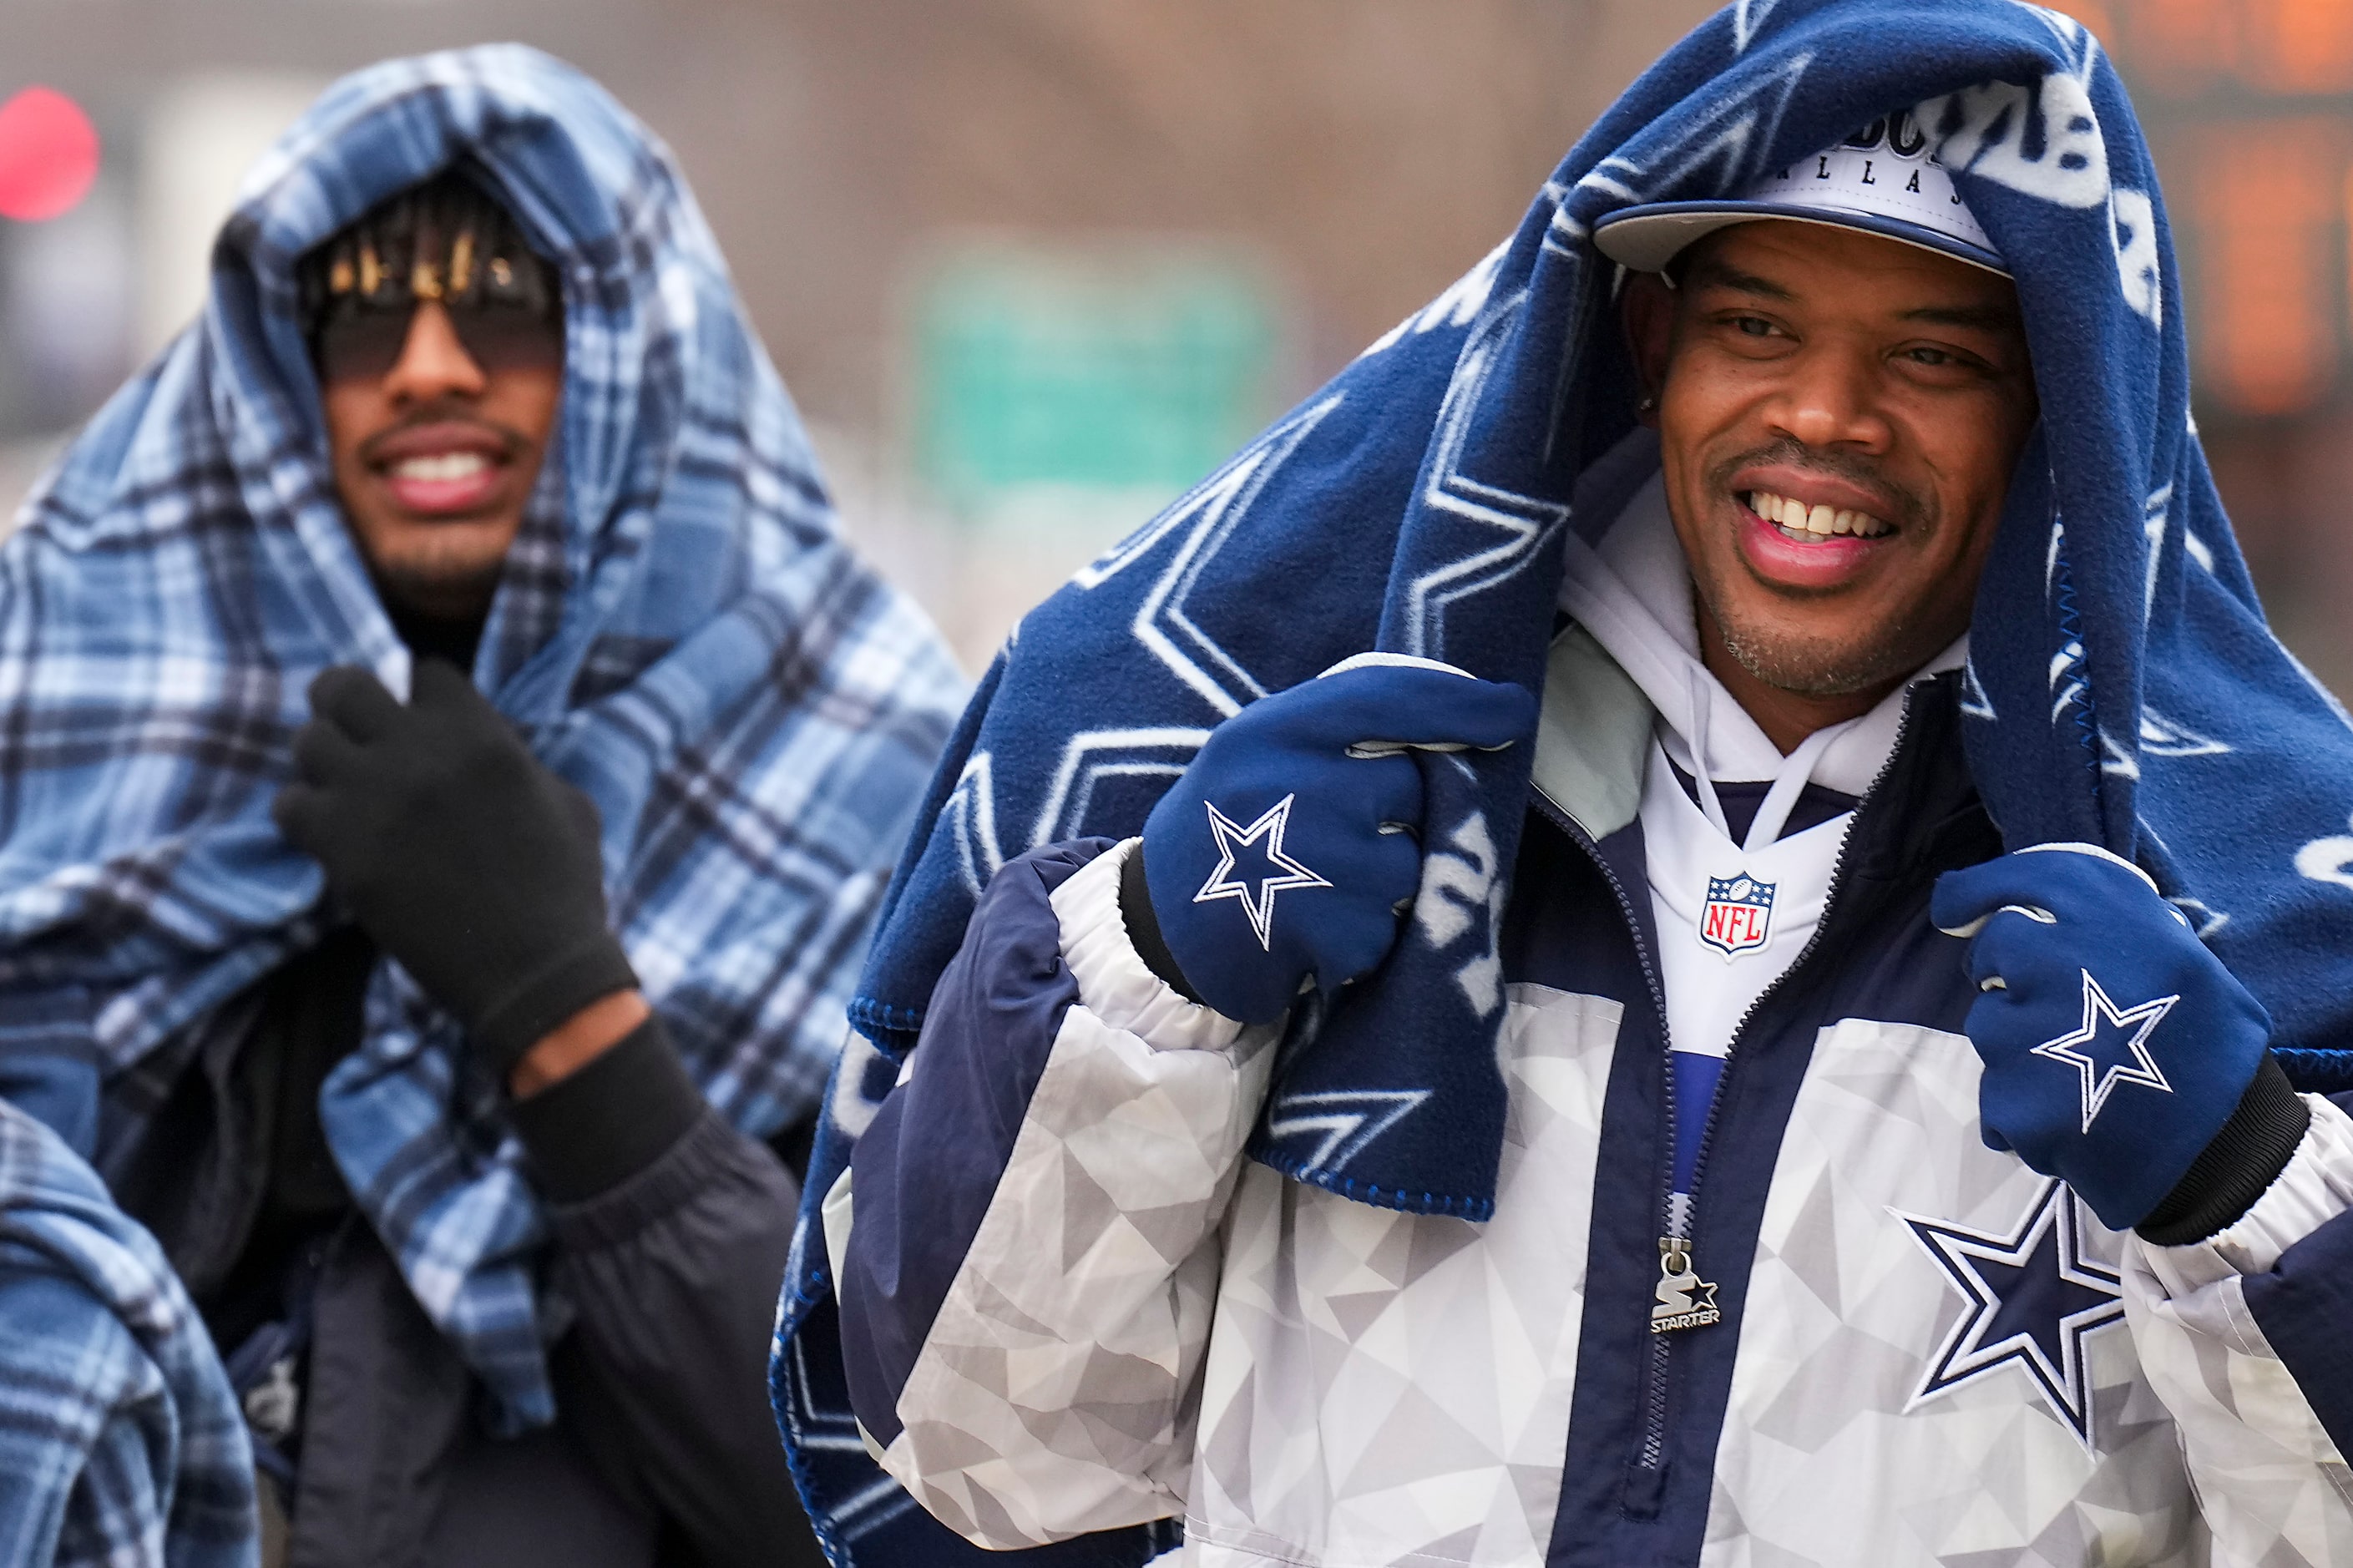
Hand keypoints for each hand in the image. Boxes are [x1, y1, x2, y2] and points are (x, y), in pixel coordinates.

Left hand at [272, 660, 638, 1076]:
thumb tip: (488, 747)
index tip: (419, 724)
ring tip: (343, 790)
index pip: (424, 672)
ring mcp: (374, 797)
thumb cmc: (565, 890)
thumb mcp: (568, 804)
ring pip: (307, 742)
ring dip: (323, 763)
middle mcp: (421, 751)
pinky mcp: (341, 849)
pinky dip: (305, 816)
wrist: (536, 972)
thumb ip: (519, 760)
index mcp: (482, 734)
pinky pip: (289, 805)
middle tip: (352, 736)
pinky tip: (331, 837)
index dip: (419, 697)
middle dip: (342, 705)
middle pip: (342, 687)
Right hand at [1136, 657, 1535, 1023]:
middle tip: (1332, 840)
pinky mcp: (1324, 929)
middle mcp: (1289, 782)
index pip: (1385, 698)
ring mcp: (1308, 858)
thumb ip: (1334, 726)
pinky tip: (1309, 935)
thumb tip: (1455, 709)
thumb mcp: (1258, 752)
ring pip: (1409, 865)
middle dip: (1394, 819)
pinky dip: (1362, 941)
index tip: (1513, 710)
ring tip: (1317, 892)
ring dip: (1381, 887)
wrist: (1155, 930)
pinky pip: (1389, 929)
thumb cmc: (1228, 829)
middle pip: (1411, 789)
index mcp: (1269, 730)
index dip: (1459, 702)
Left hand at [1931, 843, 2271, 1230]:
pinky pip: (1994, 1094)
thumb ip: (2113, 930)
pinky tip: (2071, 1118)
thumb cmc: (2211, 1049)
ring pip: (1986, 1024)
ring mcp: (2032, 1034)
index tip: (1954, 908)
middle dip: (2004, 972)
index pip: (2025, 879)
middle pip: (1993, 948)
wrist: (2228, 1148)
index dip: (1976, 890)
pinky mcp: (2016, 1100)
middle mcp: (2065, 963)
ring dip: (2015, 1045)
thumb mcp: (2182, 959)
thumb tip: (2034, 913)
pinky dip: (2021, 1109)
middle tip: (2051, 1005)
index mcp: (2118, 924)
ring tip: (2079, 1073)